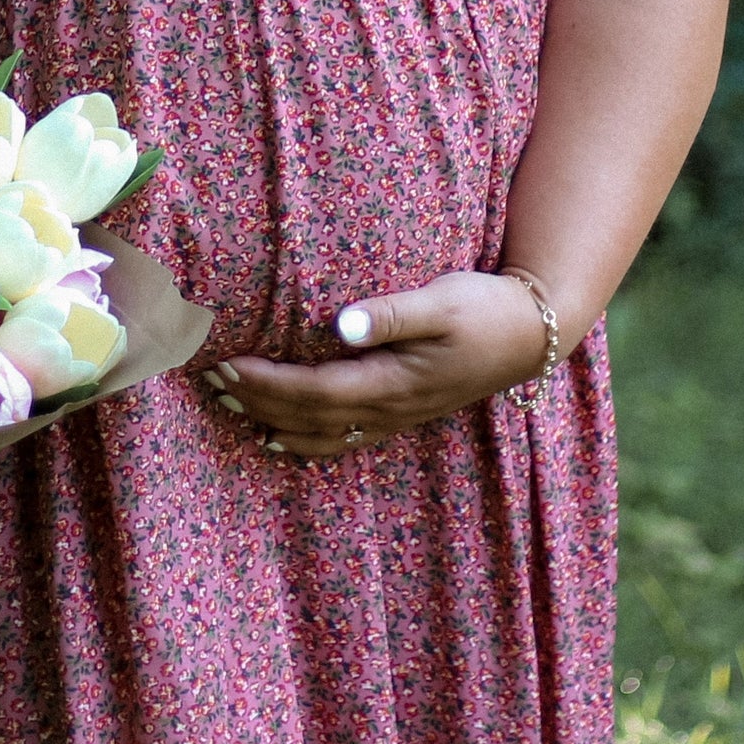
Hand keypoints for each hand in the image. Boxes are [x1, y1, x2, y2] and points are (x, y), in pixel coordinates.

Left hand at [224, 271, 547, 457]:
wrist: (532, 334)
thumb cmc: (485, 309)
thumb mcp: (441, 301)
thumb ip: (390, 314)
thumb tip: (339, 324)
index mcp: (393, 382)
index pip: (313, 391)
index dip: (266, 383)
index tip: (226, 364)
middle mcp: (390, 408)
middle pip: (309, 418)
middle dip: (257, 402)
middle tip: (211, 382)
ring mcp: (397, 417)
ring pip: (324, 437)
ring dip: (274, 424)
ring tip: (232, 409)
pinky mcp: (404, 413)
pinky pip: (344, 440)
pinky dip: (307, 442)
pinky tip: (283, 437)